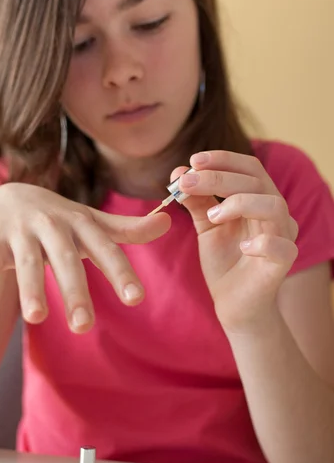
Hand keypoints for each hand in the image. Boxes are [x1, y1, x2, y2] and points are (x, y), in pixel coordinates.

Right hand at [0, 183, 170, 331]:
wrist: (12, 195)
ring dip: (30, 287)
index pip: (104, 250)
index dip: (120, 273)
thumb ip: (127, 229)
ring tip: (36, 317)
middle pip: (66, 259)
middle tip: (84, 327)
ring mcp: (22, 231)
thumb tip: (168, 222)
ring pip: (27, 261)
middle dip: (75, 291)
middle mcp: (53, 225)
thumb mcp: (92, 222)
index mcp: (80, 224)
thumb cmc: (60, 219)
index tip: (135, 299)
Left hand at [173, 150, 297, 332]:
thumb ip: (195, 199)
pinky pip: (282, 246)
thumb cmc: (223, 260)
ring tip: (212, 216)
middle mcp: (274, 213)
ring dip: (239, 203)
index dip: (223, 159)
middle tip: (186, 183)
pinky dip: (262, 242)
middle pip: (256, 181)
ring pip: (274, 206)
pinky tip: (241, 247)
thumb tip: (179, 172)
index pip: (249, 167)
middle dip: (218, 178)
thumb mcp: (206, 225)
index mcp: (258, 198)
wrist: (232, 302)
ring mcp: (282, 237)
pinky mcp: (282, 264)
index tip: (194, 160)